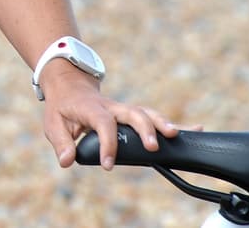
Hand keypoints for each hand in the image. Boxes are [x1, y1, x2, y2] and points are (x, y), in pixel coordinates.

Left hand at [38, 63, 183, 169]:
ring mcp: (123, 109)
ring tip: (175, 135)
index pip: (103, 123)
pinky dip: (173, 123)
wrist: (69, 85)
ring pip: (146, 112)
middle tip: (153, 147)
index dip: (107, 144)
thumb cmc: (62, 107)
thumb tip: (66, 161)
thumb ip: (61, 143)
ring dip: (162, 123)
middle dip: (144, 129)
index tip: (108, 164)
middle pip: (132, 113)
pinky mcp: (131, 114)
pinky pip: (153, 117)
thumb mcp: (53, 123)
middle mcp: (111, 107)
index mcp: (92, 108)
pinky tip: (195, 128)